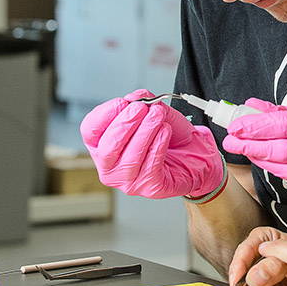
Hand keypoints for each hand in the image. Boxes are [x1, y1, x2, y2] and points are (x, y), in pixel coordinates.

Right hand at [80, 89, 222, 198]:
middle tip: (141, 108)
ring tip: (157, 116)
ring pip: (129, 158)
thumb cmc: (169, 135)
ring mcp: (128, 181)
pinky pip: (150, 166)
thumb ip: (145, 103)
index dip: (104, 115)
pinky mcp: (150, 188)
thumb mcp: (156, 112)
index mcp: (103, 145)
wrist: (196, 152)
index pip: (91, 130)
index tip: (122, 102)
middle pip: (107, 147)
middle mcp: (111, 166)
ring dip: (144, 132)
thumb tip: (137, 98)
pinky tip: (165, 132)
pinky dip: (157, 145)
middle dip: (125, 124)